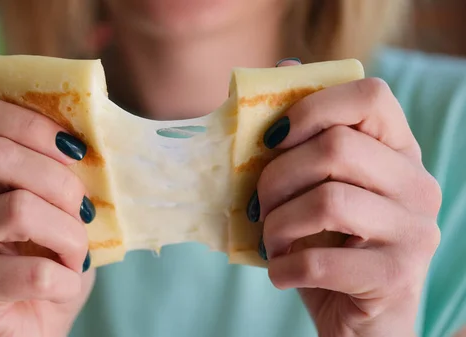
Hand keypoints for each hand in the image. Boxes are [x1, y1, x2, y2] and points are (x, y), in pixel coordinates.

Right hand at [0, 98, 95, 336]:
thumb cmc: (46, 255)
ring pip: (18, 210)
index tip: (76, 150)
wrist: (28, 324)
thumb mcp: (55, 203)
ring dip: (70, 234)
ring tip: (76, 253)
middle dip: (62, 183)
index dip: (32, 125)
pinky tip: (65, 284)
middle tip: (84, 211)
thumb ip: (60, 168)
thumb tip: (95, 138)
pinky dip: (67, 280)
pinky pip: (34, 272)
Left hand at [251, 59, 441, 335]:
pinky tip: (278, 272)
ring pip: (328, 201)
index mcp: (397, 152)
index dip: (312, 107)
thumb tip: (284, 67)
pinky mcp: (397, 276)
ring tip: (268, 241)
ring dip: (278, 224)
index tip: (271, 138)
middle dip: (277, 176)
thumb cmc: (330, 245)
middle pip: (337, 148)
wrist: (360, 319)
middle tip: (257, 204)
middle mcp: (417, 184)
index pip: (371, 96)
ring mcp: (415, 231)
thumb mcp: (316, 188)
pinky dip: (284, 267)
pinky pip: (322, 261)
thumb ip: (304, 135)